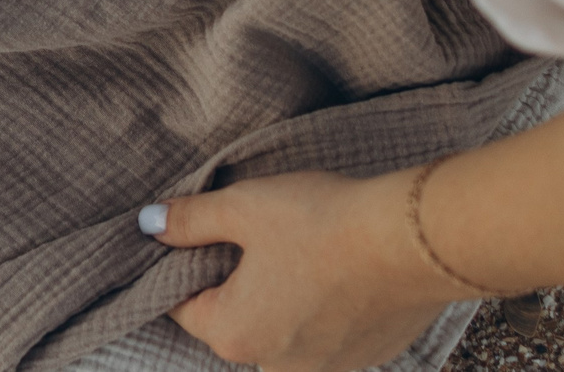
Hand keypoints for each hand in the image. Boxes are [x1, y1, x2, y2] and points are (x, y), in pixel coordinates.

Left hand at [153, 169, 460, 371]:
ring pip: (283, 329)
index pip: (183, 304)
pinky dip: (325, 307)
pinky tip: (339, 270)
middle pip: (235, 320)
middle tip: (257, 235)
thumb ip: (190, 220)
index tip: (203, 234)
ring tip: (302, 248)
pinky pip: (328, 334)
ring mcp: (326, 368)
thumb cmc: (319, 222)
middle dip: (238, 282)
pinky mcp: (368, 357)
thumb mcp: (241, 207)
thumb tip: (149, 224)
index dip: (186, 264)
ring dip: (284, 296)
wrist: (414, 240)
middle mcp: (276, 366)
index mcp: (234, 334)